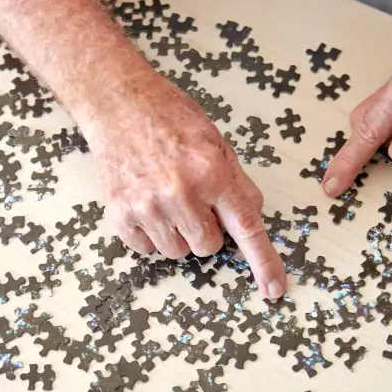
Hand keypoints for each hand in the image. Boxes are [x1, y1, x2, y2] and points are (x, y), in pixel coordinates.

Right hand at [82, 72, 286, 298]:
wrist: (117, 102)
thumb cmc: (168, 116)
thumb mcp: (216, 141)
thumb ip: (237, 182)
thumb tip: (251, 216)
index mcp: (211, 172)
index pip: (246, 228)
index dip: (263, 262)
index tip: (274, 289)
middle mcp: (180, 192)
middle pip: (207, 246)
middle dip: (206, 230)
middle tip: (192, 200)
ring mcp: (147, 205)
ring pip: (176, 252)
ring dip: (177, 234)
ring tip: (166, 199)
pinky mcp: (119, 213)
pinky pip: (146, 249)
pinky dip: (149, 233)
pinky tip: (145, 202)